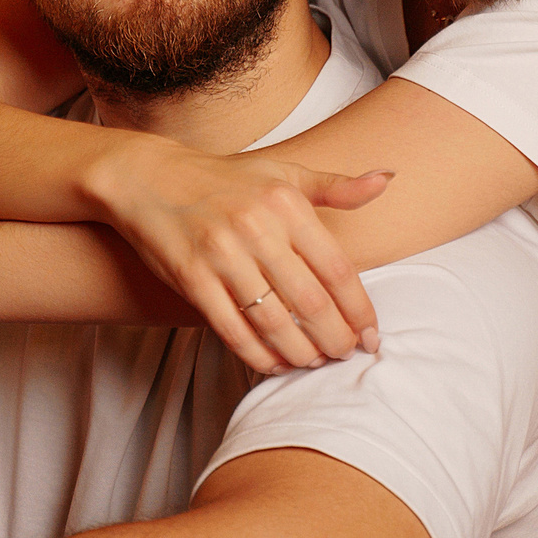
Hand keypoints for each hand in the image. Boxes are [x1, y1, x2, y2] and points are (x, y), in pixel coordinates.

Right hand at [82, 141, 391, 370]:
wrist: (150, 178)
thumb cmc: (225, 179)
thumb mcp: (282, 174)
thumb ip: (335, 185)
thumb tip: (388, 178)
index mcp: (285, 204)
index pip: (337, 270)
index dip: (360, 311)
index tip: (371, 337)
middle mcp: (257, 228)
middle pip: (311, 303)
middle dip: (335, 340)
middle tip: (345, 356)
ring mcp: (222, 254)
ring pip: (274, 321)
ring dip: (300, 352)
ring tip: (314, 363)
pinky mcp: (191, 278)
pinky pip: (232, 328)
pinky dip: (257, 353)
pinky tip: (274, 363)